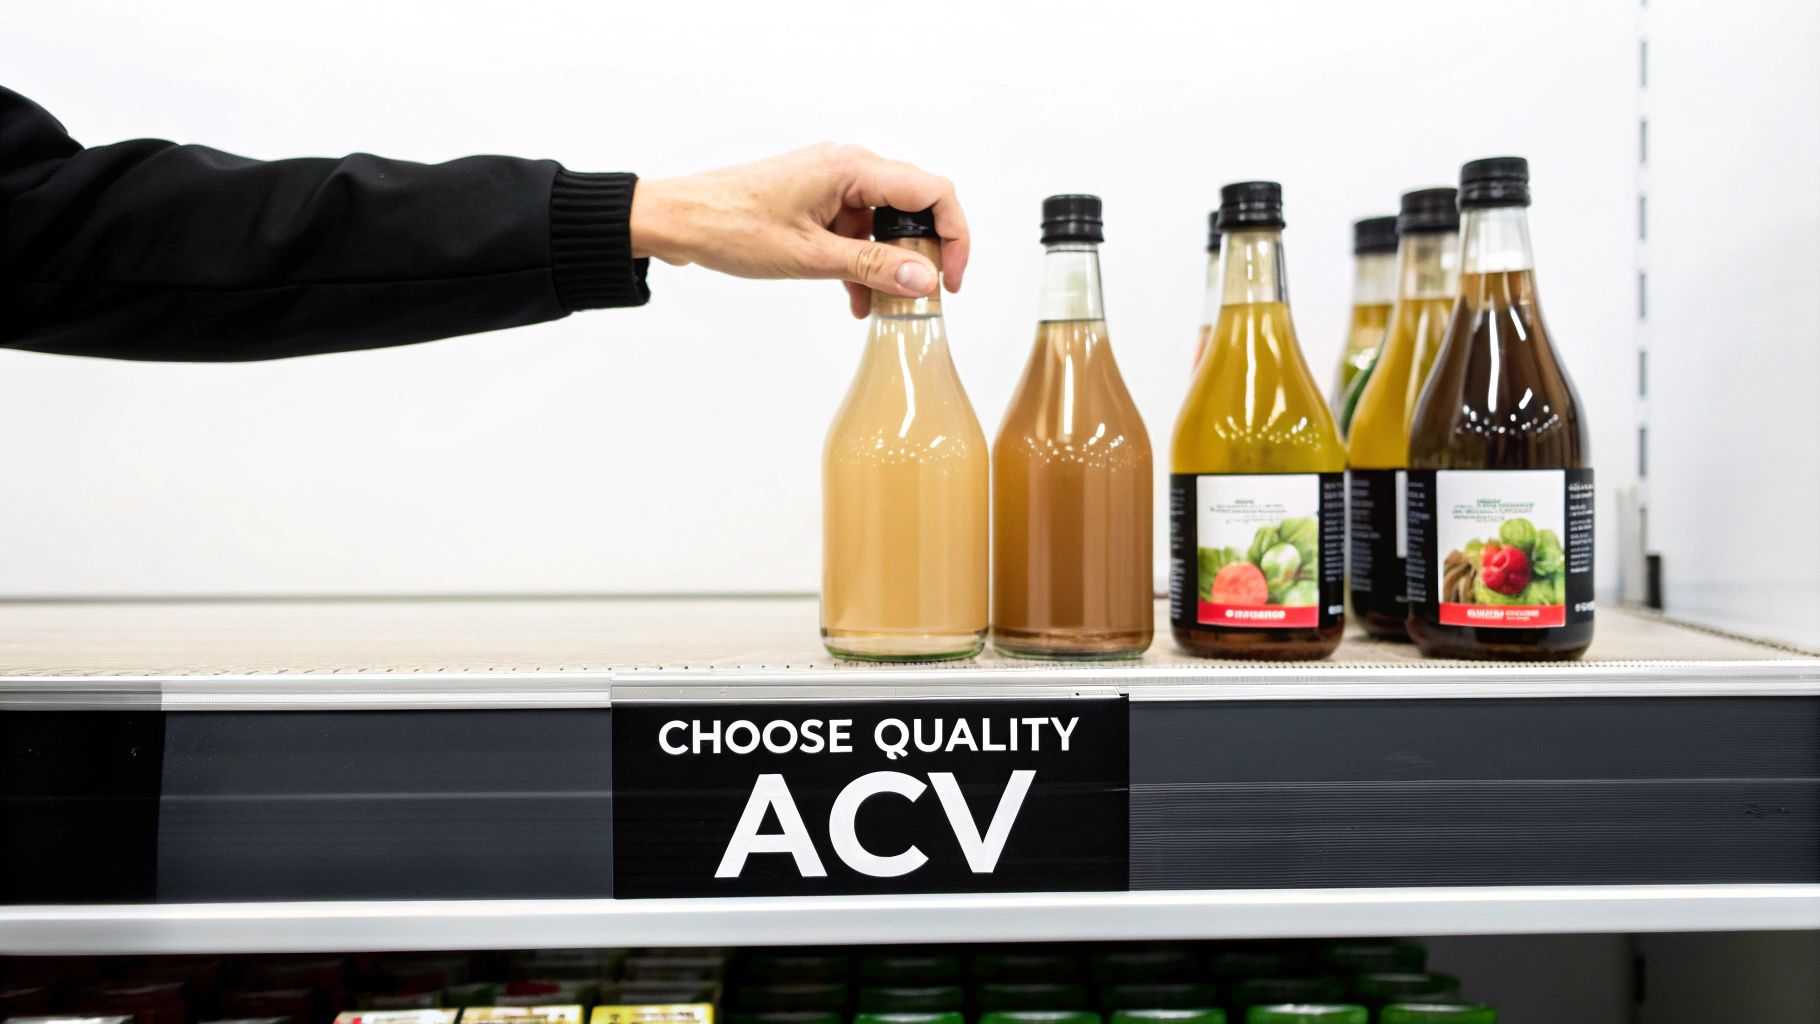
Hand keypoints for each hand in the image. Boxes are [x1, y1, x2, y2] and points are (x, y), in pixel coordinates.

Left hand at [629, 143, 968, 317]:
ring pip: (885, 225)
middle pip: (914, 208)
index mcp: (853, 168)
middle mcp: (849, 167)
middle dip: (922, 255)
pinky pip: (858, 231)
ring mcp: (833, 184)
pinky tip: (855, 299)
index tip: (949, 281)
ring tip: (880, 307)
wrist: (680, 221)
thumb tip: (924, 280)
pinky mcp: (817, 201)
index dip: (954, 237)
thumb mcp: (810, 257)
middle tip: (918, 298)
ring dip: (889, 266)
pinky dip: (863, 263)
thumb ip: (873, 267)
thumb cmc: (732, 226)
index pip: (933, 193)